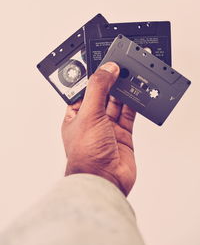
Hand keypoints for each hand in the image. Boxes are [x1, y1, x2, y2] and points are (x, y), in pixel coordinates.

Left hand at [61, 62, 136, 195]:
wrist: (104, 180)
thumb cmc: (86, 154)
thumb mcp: (89, 114)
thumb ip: (98, 89)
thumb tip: (107, 69)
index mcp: (75, 115)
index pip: (83, 91)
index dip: (92, 77)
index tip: (101, 64)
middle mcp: (92, 121)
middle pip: (102, 95)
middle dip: (110, 81)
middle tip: (119, 66)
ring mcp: (108, 127)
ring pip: (117, 103)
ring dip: (123, 90)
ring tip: (129, 75)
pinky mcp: (123, 134)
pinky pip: (129, 114)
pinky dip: (133, 103)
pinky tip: (136, 92)